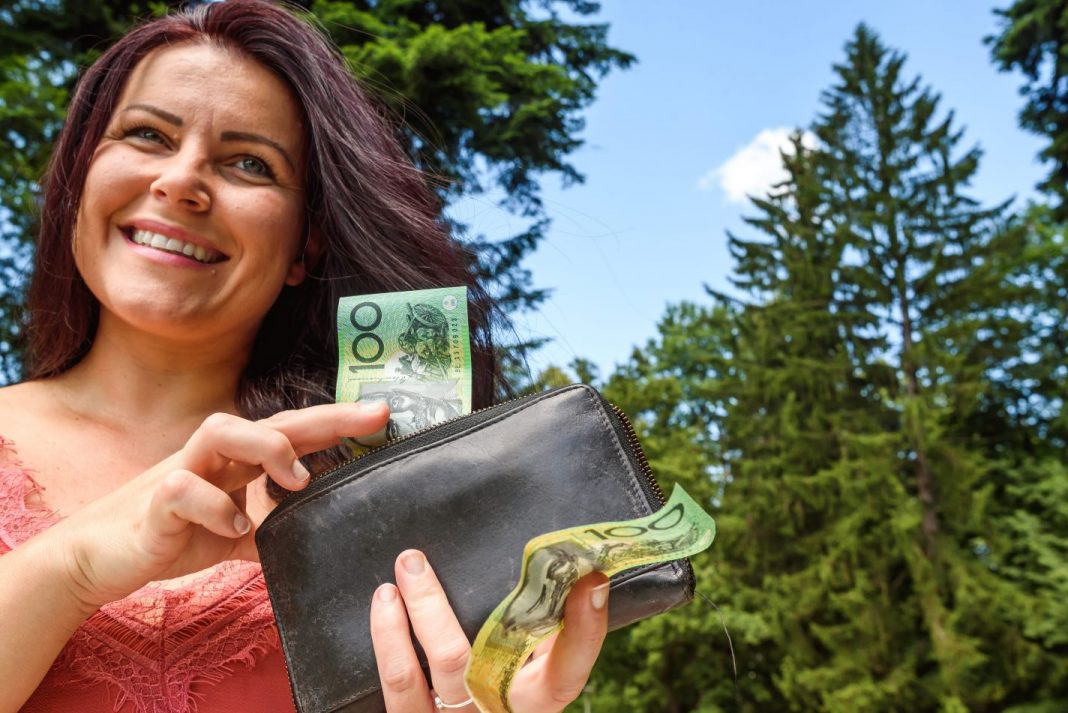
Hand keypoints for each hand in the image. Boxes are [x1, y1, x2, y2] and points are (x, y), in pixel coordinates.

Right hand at [49, 402, 389, 611]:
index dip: (335, 422)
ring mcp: (181, 473)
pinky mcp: (154, 503)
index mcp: (234, 464)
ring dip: (265, 448)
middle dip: (324, 417)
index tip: (381, 415)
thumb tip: (312, 544)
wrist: (94, 558)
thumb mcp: (230, 539)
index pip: (291, 433)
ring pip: (221, 429)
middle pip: (270, 420)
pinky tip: (234, 530)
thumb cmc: (166, 536)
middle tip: (372, 417)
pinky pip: (184, 490)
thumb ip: (269, 536)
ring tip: (296, 482)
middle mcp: (211, 457)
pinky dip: (214, 509)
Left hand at [371, 550, 608, 711]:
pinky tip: (384, 610)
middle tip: (414, 562)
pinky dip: (385, 644)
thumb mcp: (538, 667)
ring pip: (410, 680)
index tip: (589, 579)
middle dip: (429, 607)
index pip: (566, 674)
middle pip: (460, 664)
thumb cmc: (512, 691)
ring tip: (388, 586)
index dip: (584, 631)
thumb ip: (544, 627)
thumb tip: (568, 567)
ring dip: (392, 627)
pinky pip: (394, 692)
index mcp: (536, 702)